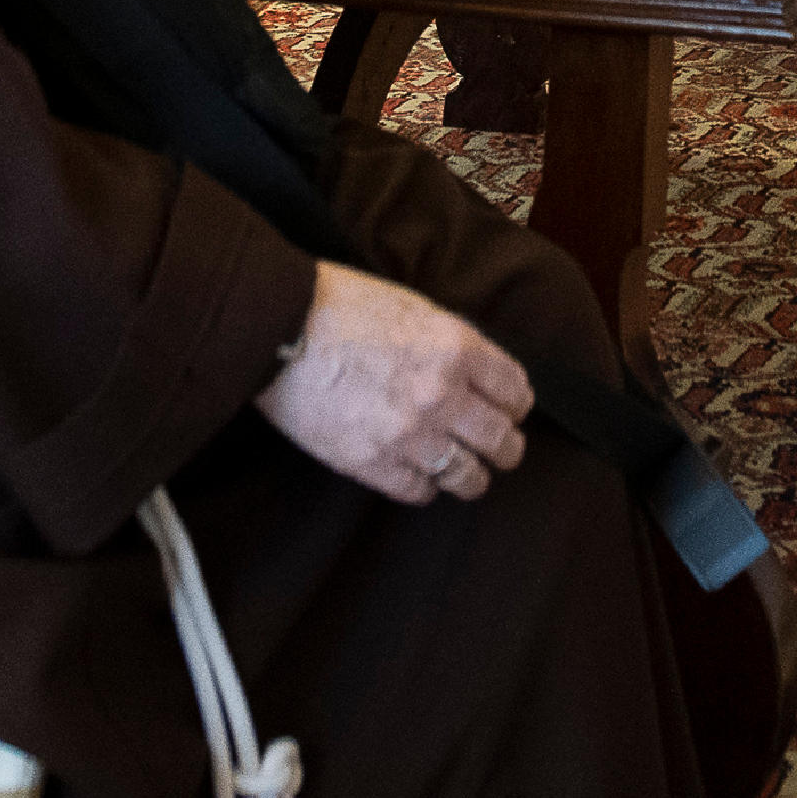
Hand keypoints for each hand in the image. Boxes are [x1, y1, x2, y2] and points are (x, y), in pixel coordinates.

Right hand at [254, 261, 532, 503]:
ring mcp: (409, 434)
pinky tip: (420, 475)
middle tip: (500, 448)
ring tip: (467, 473)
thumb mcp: (414, 308)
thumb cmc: (340, 306)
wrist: (279, 328)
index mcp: (457, 347)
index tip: (511, 409)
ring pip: (469, 477)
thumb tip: (478, 372)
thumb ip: (452, 342)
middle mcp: (442, 395)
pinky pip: (420, 491)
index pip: (516, 391)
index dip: (517, 403)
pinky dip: (425, 486)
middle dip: (506, 446)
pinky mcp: (373, 463)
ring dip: (472, 475)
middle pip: (502, 441)